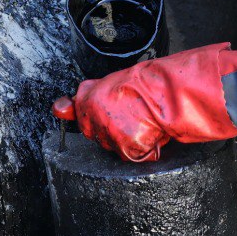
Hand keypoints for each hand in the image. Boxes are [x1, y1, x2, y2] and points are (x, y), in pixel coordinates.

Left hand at [51, 44, 236, 161]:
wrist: (175, 91)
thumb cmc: (150, 81)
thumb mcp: (115, 80)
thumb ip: (89, 94)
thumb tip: (61, 107)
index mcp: (90, 95)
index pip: (80, 113)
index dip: (96, 113)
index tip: (110, 110)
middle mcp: (96, 115)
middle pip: (94, 133)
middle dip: (110, 128)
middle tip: (131, 115)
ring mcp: (111, 133)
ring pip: (112, 146)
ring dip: (126, 139)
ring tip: (144, 121)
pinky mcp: (127, 148)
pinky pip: (132, 155)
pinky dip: (143, 149)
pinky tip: (151, 132)